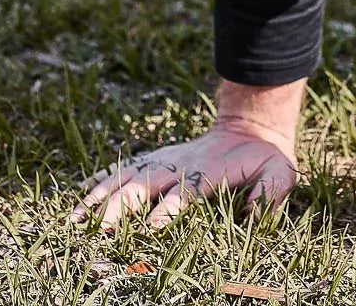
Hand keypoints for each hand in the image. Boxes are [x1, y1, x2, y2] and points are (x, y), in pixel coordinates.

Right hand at [74, 124, 296, 229]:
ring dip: (101, 197)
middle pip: (145, 186)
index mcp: (208, 174)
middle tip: (98, 231)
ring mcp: (165, 161)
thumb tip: (254, 211)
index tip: (149, 229)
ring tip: (75, 219)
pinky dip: (102, 180)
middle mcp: (180, 167)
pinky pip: (126, 169)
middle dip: (121, 207)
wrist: (249, 125)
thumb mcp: (280, 171)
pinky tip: (79, 195)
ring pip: (128, 178)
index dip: (167, 210)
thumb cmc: (265, 157)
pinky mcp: (157, 160)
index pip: (184, 194)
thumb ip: (272, 191)